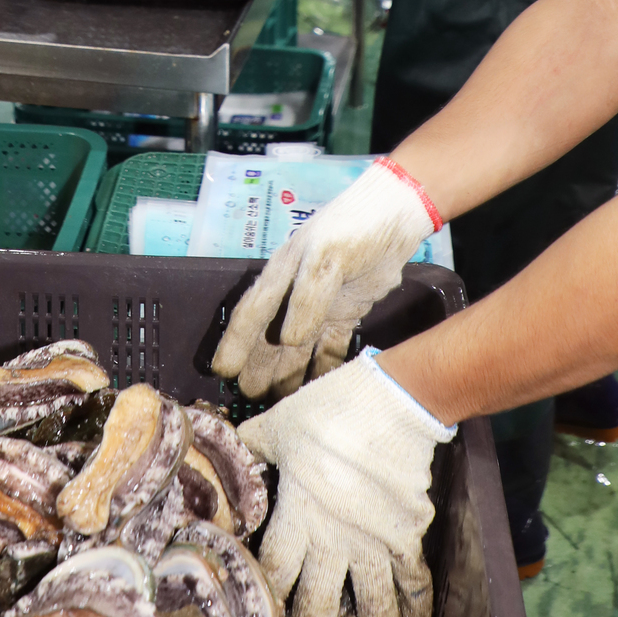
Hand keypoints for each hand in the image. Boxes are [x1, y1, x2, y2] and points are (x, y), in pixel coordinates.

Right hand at [211, 158, 440, 395]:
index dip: (235, 344)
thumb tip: (289, 341)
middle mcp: (294, 293)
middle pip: (270, 337)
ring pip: (298, 347)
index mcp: (281, 274)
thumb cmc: (353, 228)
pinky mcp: (345, 312)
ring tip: (281, 402)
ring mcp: (320, 305)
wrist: (394, 214)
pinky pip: (330, 346)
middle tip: (250, 398)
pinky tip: (320, 388)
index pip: (251, 315)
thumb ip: (308, 298)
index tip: (223, 372)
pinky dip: (324, 366)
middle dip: (258, 367)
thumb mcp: (326, 258)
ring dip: (289, 373)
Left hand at [238, 352, 454, 616]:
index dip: (262, 602)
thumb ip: (250, 449)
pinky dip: (414, 612)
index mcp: (298, 514)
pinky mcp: (408, 536)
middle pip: (317, 607)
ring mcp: (375, 543)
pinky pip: (412, 583)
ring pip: (370, 609)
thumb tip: (220, 455)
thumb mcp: (277, 425)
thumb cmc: (331, 410)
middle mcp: (335, 540)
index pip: (274, 573)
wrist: (396, 401)